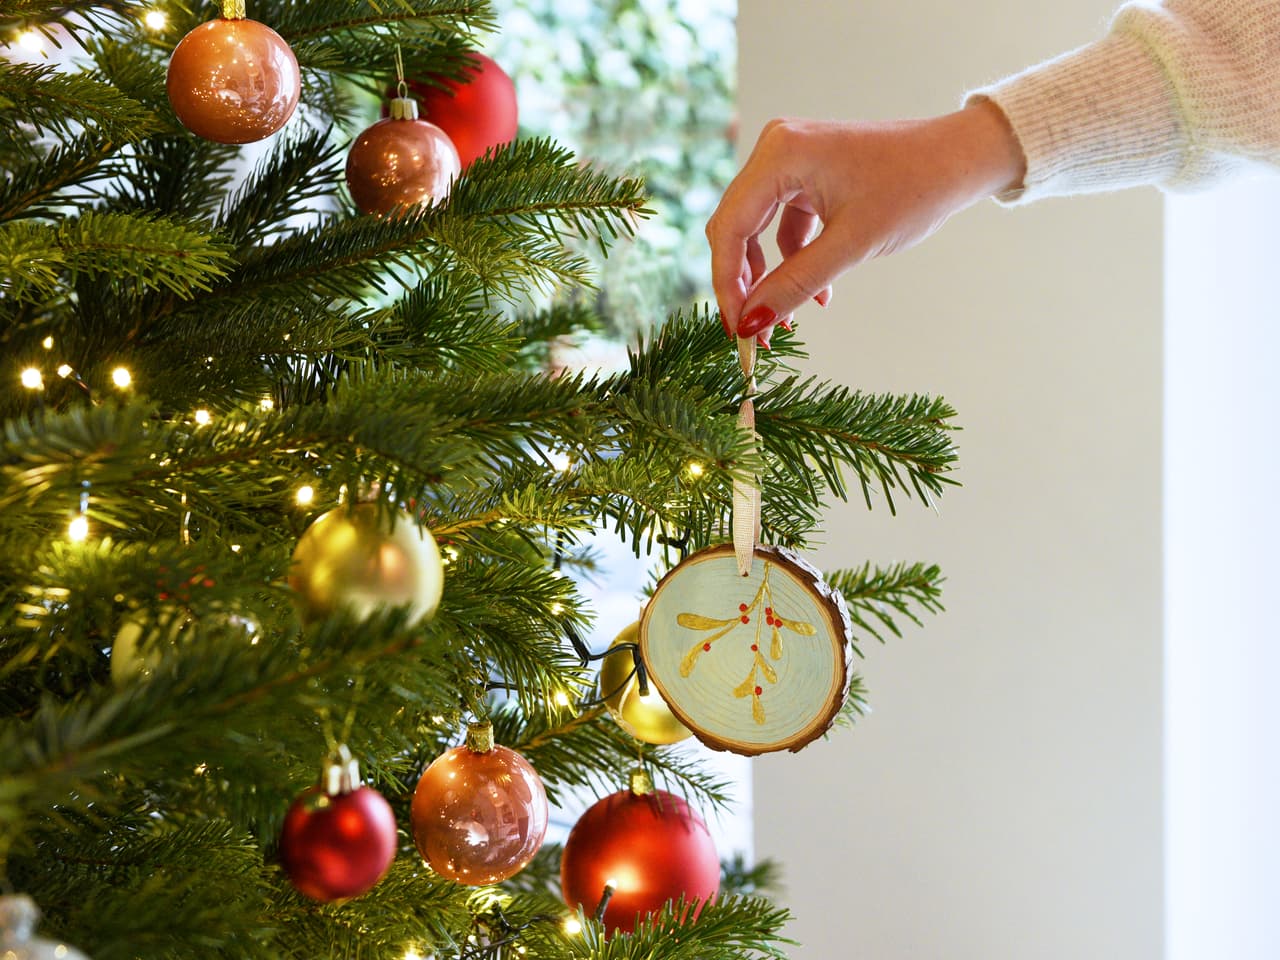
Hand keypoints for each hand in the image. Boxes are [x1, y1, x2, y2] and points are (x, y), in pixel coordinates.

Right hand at [705, 99, 1024, 342]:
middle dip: (743, 283)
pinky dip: (790, 259)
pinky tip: (817, 294)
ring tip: (781, 318)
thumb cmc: (913, 190)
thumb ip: (795, 284)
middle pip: (734, 228)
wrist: (958, 159)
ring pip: (754, 229)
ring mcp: (789, 160)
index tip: (736, 328)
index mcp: (780, 154)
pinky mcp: (805, 174)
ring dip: (766, 275)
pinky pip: (780, 223)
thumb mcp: (850, 245)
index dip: (727, 284)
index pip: (730, 228)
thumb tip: (751, 324)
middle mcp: (775, 149)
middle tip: (754, 331)